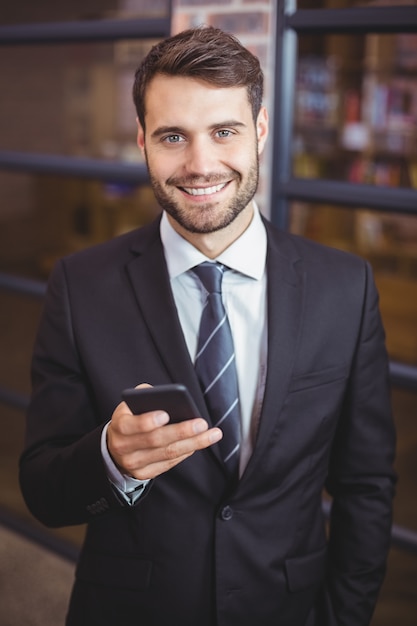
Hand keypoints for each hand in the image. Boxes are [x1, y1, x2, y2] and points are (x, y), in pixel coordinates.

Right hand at [107, 384, 222, 479]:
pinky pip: (169, 463)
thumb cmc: (130, 418)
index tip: (166, 414)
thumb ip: (144, 396)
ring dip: (193, 443)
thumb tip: (166, 396)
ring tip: (212, 434)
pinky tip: (199, 443)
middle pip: (155, 440)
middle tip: (201, 423)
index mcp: (119, 426)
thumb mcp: (130, 405)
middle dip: (181, 431)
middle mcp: (123, 447)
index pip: (131, 425)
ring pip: (167, 453)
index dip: (147, 421)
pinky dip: (185, 452)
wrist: (117, 444)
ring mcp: (134, 463)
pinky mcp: (144, 473)